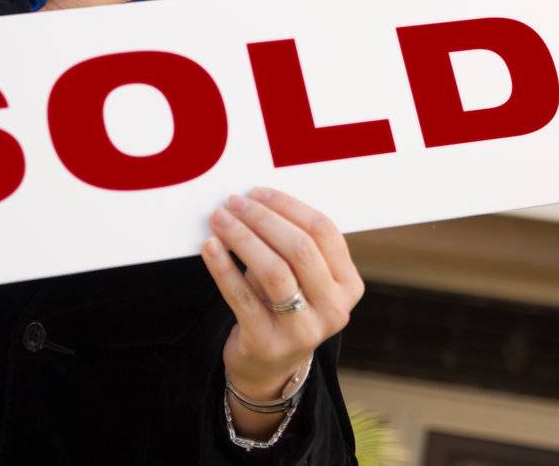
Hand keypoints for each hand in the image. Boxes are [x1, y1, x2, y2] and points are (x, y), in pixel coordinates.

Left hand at [200, 187, 364, 397]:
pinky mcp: (268, 343)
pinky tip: (210, 246)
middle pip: (300, 248)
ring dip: (243, 237)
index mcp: (348, 285)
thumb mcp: (302, 278)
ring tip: (220, 219)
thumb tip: (255, 199)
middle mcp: (333, 309)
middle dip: (263, 218)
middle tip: (234, 202)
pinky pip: (242, 297)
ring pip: (274, 271)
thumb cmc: (283, 305)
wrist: (268, 366)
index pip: (324, 231)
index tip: (258, 193)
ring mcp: (303, 330)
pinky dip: (223, 267)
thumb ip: (291, 243)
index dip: (288, 207)